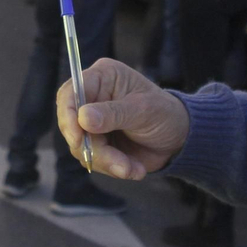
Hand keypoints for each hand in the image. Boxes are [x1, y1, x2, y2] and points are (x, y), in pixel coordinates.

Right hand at [56, 58, 189, 179]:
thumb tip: (82, 118)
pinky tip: (134, 169)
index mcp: (102, 77)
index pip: (70, 92)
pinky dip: (113, 168)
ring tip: (131, 169)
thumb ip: (113, 113)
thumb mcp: (144, 110)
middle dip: (94, 149)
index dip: (68, 116)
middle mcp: (92, 98)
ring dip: (107, 162)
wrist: (179, 139)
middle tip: (120, 164)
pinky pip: (93, 160)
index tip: (78, 139)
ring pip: (81, 147)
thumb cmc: (165, 113)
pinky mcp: (97, 144)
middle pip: (71, 124)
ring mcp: (92, 123)